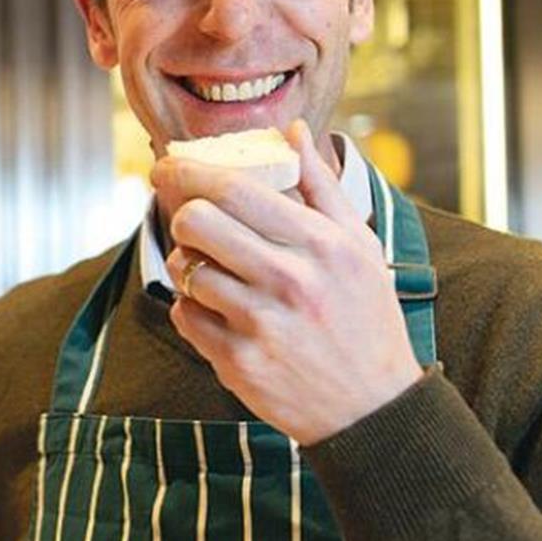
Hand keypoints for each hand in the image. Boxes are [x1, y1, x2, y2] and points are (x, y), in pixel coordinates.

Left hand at [151, 120, 422, 444]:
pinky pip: (185, 315)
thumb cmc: (365, 317)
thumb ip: (322, 186)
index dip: (189, 172)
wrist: (372, 408)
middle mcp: (290, 281)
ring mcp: (261, 324)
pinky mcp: (238, 362)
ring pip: (186, 271)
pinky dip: (192, 308)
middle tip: (189, 218)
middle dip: (182, 214)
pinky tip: (219, 309)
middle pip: (196, 223)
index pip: (234, 189)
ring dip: (190, 266)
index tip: (169, 167)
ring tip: (214, 270)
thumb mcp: (359, 246)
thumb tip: (294, 131)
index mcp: (321, 244)